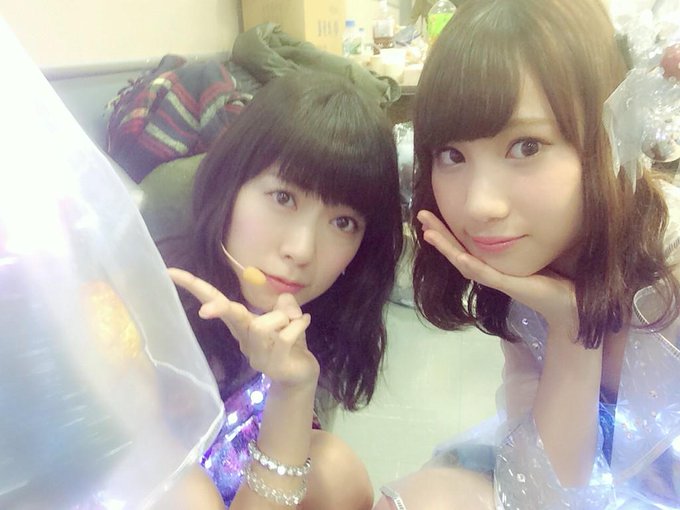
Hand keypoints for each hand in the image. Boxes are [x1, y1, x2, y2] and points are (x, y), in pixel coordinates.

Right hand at [168, 268, 319, 387]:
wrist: (299, 374)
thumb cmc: (289, 341)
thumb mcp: (287, 315)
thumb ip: (284, 304)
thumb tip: (284, 302)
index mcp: (240, 323)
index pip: (214, 300)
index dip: (194, 286)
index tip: (170, 272)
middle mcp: (244, 337)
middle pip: (229, 316)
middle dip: (218, 309)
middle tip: (204, 311)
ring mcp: (256, 353)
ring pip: (262, 325)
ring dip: (283, 317)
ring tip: (293, 321)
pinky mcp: (273, 364)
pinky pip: (285, 336)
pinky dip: (298, 325)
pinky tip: (304, 324)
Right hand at [417, 210, 578, 334]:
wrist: (567, 304)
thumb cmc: (553, 279)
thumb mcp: (529, 256)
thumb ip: (518, 243)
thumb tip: (515, 220)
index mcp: (491, 266)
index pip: (462, 247)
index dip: (446, 233)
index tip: (433, 218)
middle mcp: (487, 273)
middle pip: (455, 252)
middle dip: (438, 234)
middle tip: (421, 217)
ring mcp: (493, 279)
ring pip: (460, 261)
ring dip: (443, 246)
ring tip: (427, 231)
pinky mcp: (503, 283)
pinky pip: (479, 270)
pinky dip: (463, 259)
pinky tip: (453, 251)